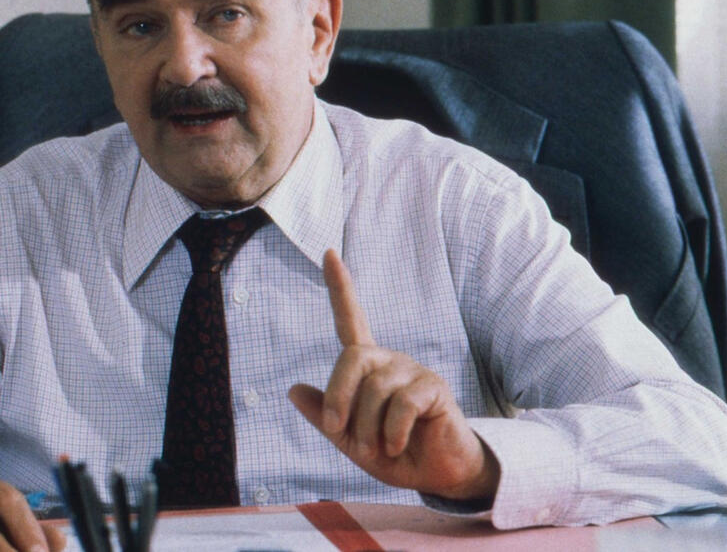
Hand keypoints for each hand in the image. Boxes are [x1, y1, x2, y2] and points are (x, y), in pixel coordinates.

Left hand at [287, 249, 500, 501]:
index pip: (350, 319)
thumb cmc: (393, 453)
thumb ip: (324, 417)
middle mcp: (388, 360)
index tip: (329, 252)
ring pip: (374, 389)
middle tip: (339, 432)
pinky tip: (398, 445)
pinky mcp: (433, 386)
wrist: (434, 474)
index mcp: (367, 367)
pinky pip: (401, 405)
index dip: (339, 286)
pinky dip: (392, 433)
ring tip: (381, 446)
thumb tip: (293, 390)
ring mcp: (412, 370)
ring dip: (368, 429)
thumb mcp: (349, 440)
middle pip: (352, 358)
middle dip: (338, 397)